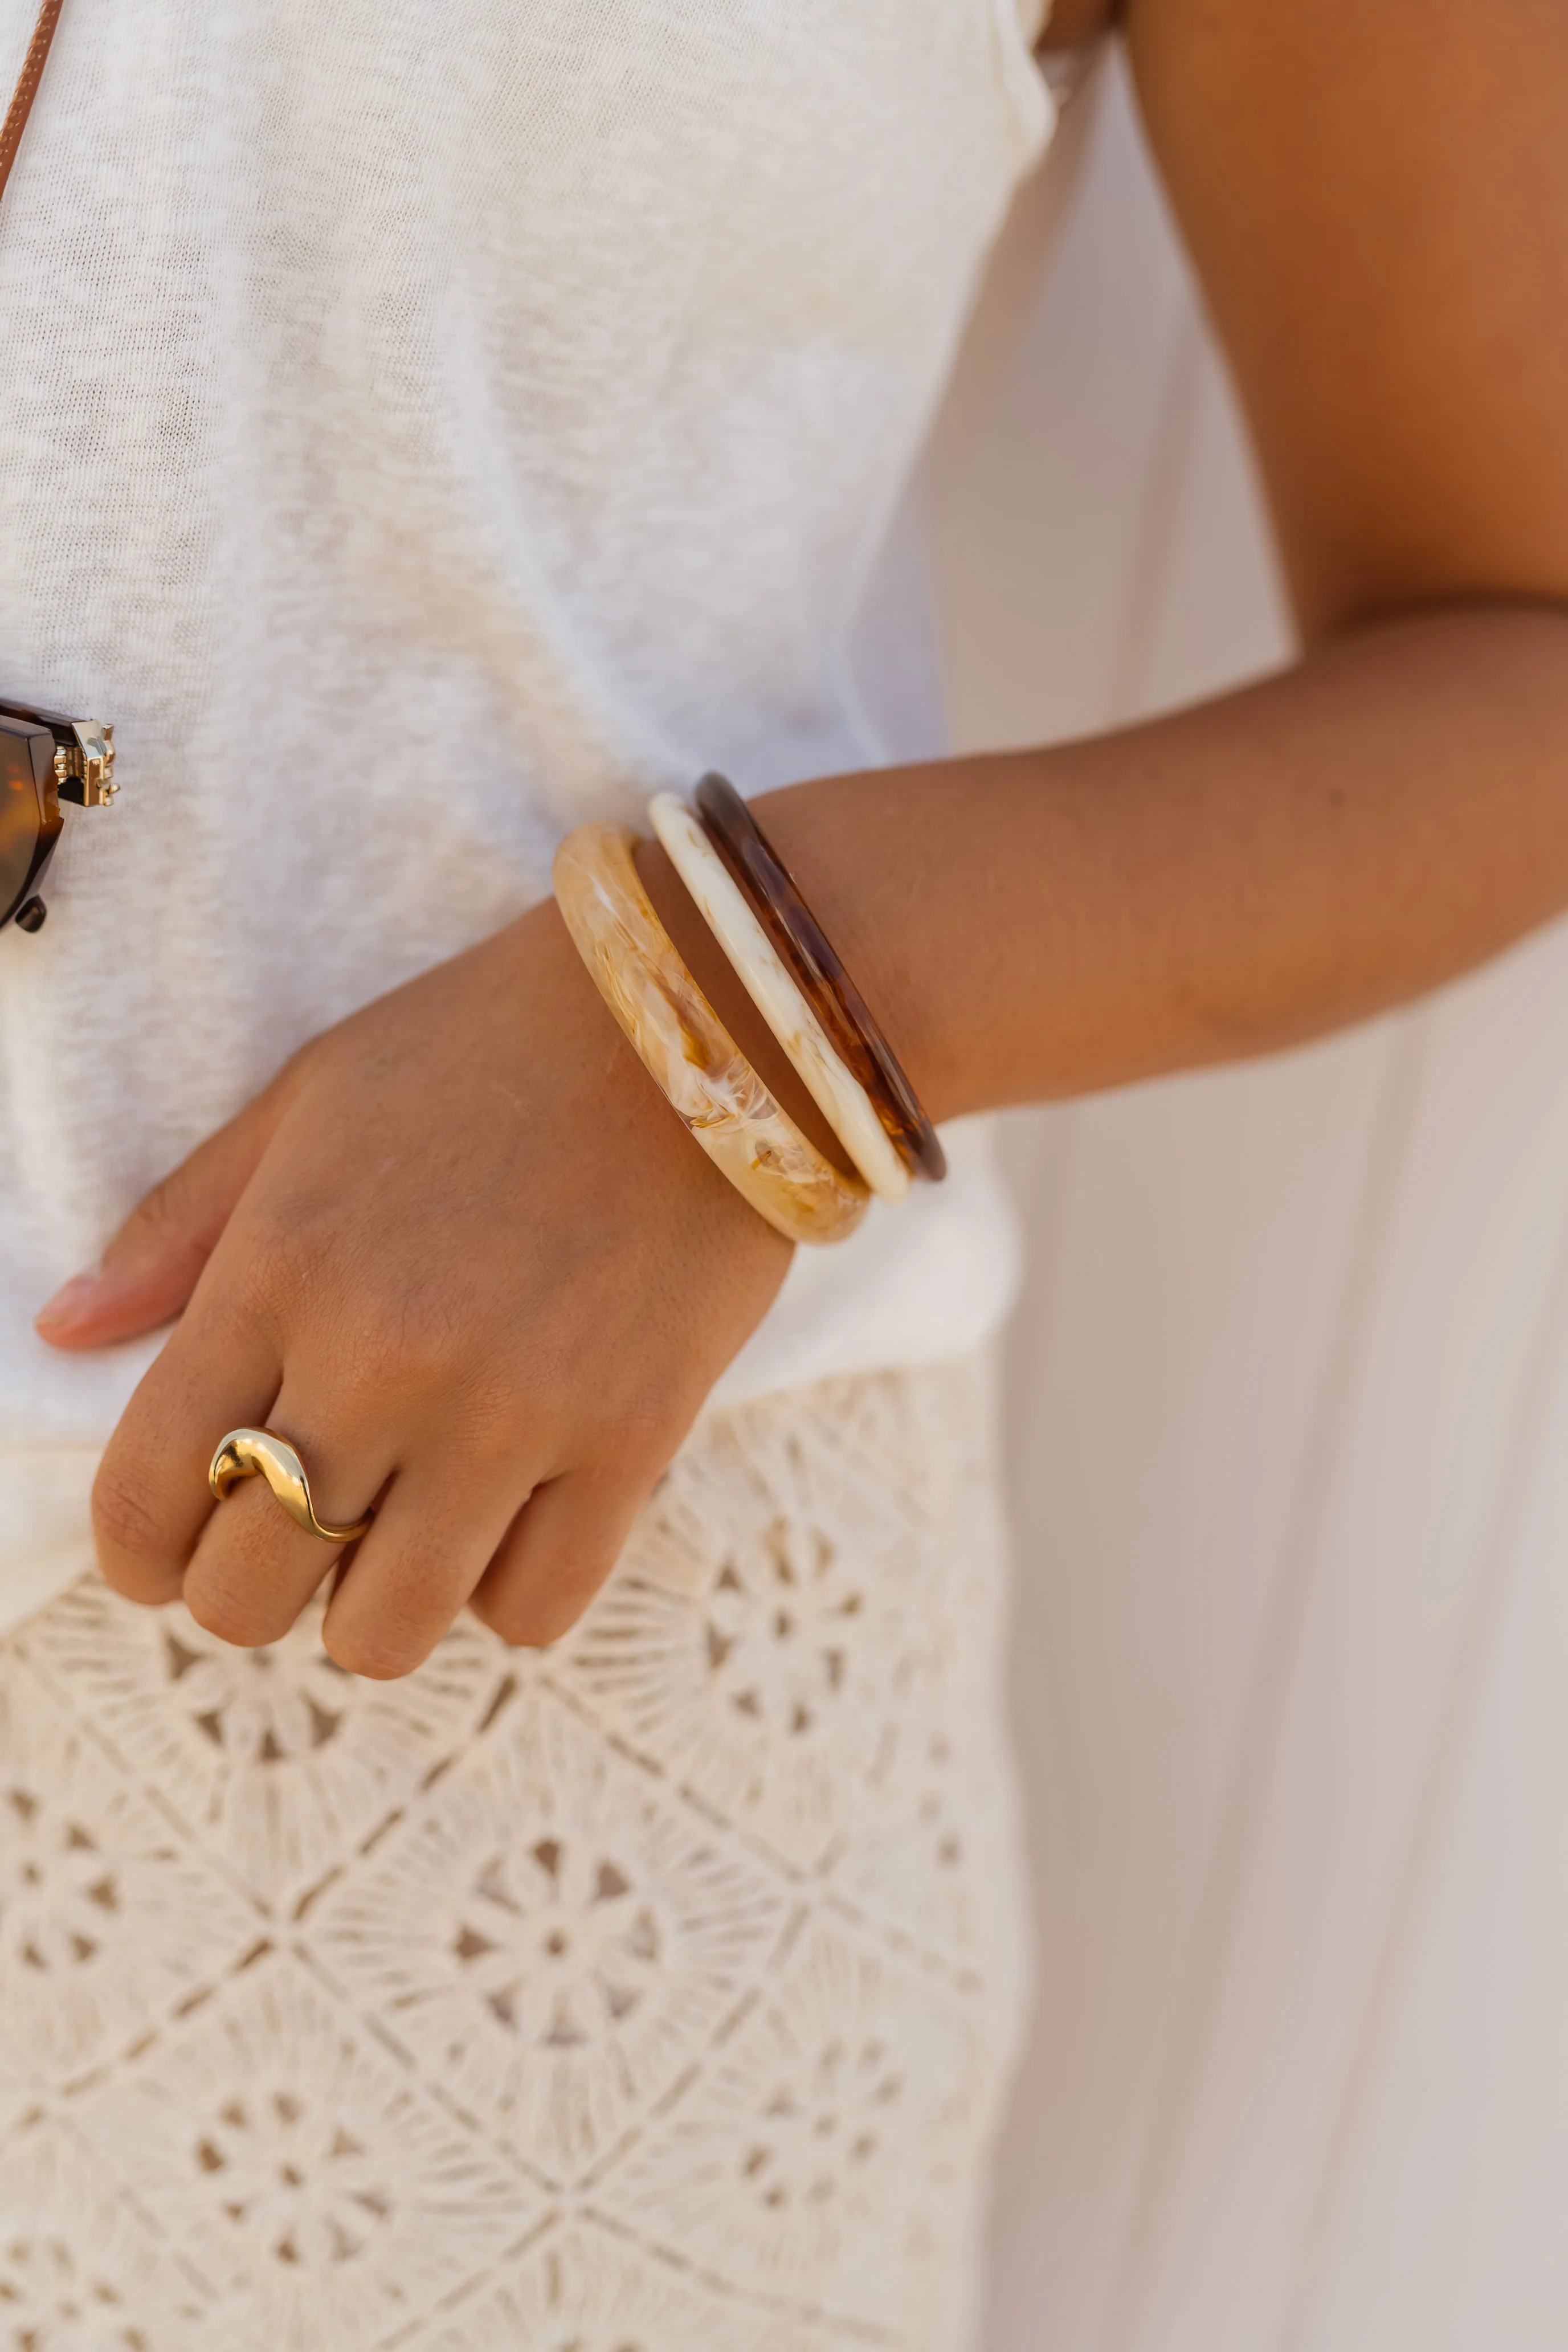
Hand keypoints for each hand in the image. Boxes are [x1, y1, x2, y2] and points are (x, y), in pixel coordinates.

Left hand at [36, 895, 792, 1676]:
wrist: (699, 1014)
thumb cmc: (485, 1043)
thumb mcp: (307, 1098)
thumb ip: (179, 1225)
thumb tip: (64, 1330)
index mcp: (282, 1267)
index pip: (149, 1491)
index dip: (138, 1554)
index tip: (166, 1549)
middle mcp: (384, 1357)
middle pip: (252, 1591)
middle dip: (246, 1589)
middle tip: (287, 1536)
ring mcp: (513, 1411)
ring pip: (387, 1632)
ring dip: (372, 1608)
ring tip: (399, 1537)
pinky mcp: (632, 1439)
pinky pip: (536, 1607)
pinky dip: (505, 1592)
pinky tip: (507, 1520)